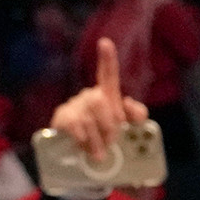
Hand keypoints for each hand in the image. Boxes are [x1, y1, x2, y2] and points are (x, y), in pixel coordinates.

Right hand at [48, 39, 148, 165]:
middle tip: (112, 142)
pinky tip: (83, 146)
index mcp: (107, 96)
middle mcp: (89, 96)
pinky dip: (83, 140)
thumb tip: (128, 104)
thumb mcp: (129, 129)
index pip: (108, 75)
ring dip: (97, 140)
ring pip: (88, 118)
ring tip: (100, 153)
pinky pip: (74, 126)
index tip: (105, 43)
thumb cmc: (108, 138)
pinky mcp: (62, 117)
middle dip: (110, 126)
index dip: (107, 59)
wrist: (83, 156)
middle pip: (100, 102)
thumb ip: (137, 115)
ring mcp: (74, 105)